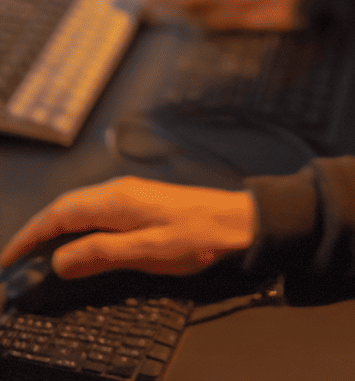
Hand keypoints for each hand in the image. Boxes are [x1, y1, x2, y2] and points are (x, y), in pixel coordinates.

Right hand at [0, 178, 257, 278]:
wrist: (237, 222)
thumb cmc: (198, 237)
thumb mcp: (146, 252)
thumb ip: (101, 254)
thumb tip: (59, 260)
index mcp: (116, 200)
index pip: (59, 214)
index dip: (29, 236)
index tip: (9, 257)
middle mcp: (118, 190)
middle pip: (64, 206)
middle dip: (36, 230)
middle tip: (15, 258)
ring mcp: (129, 192)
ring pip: (78, 205)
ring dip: (53, 226)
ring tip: (36, 252)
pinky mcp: (139, 200)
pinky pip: (94, 209)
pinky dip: (74, 224)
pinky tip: (74, 240)